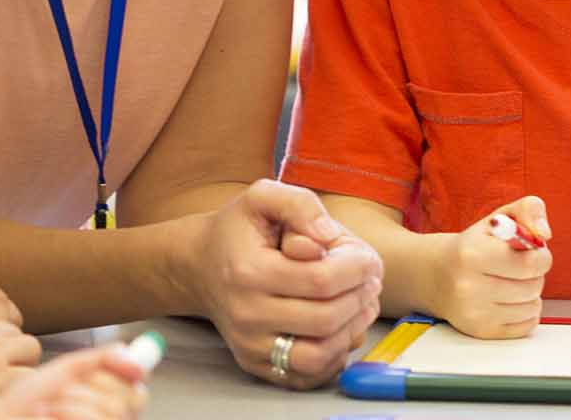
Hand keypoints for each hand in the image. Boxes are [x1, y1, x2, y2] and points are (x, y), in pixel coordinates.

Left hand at [0, 345, 147, 419]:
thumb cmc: (23, 404)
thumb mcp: (67, 370)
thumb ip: (102, 359)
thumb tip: (132, 354)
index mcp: (106, 404)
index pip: (139, 387)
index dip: (130, 372)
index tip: (120, 364)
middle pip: (132, 398)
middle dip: (95, 385)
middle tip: (66, 388)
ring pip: (114, 409)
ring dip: (76, 400)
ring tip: (50, 407)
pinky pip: (97, 419)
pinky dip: (71, 412)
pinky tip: (49, 417)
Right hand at [189, 179, 382, 388]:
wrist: (200, 266)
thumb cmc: (239, 230)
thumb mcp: (264, 196)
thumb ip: (300, 205)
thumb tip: (326, 238)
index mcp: (249, 272)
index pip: (321, 280)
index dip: (357, 269)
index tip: (368, 258)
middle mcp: (246, 315)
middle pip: (325, 319)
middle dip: (360, 297)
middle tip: (370, 280)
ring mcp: (250, 345)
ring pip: (318, 356)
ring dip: (352, 330)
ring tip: (362, 303)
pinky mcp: (256, 364)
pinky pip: (306, 375)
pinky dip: (335, 354)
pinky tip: (342, 326)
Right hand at [434, 196, 553, 339]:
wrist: (434, 275)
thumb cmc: (474, 244)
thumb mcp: (499, 217)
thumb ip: (529, 209)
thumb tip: (545, 233)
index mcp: (472, 253)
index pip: (531, 263)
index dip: (542, 255)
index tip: (534, 250)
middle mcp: (468, 286)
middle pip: (534, 286)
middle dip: (534, 273)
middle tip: (518, 266)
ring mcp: (473, 313)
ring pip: (533, 307)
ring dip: (530, 293)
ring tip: (512, 281)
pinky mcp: (480, 331)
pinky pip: (527, 325)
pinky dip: (525, 311)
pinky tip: (509, 299)